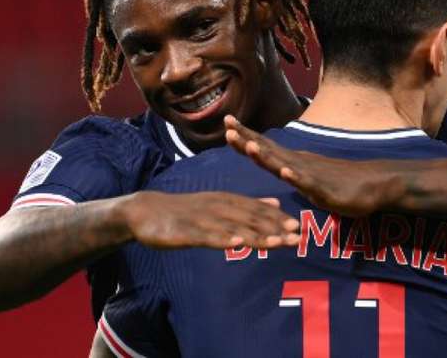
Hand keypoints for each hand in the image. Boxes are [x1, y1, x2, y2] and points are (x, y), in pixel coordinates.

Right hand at [122, 191, 299, 249]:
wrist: (145, 211)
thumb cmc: (185, 211)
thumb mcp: (220, 204)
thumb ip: (248, 205)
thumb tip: (277, 204)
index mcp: (228, 201)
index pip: (258, 211)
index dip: (280, 220)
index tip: (301, 228)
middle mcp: (219, 207)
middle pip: (251, 219)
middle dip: (276, 229)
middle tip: (299, 237)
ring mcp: (203, 219)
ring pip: (234, 228)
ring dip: (257, 235)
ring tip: (278, 242)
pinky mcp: (186, 232)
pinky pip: (207, 237)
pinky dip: (223, 240)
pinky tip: (236, 244)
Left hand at [224, 115, 403, 216]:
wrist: (375, 184)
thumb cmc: (342, 182)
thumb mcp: (309, 178)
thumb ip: (293, 173)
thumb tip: (279, 169)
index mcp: (292, 162)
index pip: (264, 148)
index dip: (244, 137)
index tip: (226, 124)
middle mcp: (299, 164)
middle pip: (268, 150)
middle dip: (246, 138)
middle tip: (226, 123)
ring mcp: (311, 175)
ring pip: (284, 164)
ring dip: (266, 155)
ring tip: (248, 145)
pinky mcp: (325, 190)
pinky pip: (309, 183)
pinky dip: (296, 177)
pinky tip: (285, 172)